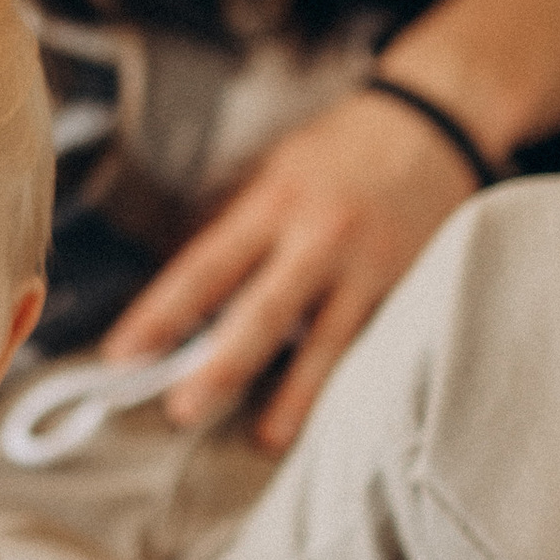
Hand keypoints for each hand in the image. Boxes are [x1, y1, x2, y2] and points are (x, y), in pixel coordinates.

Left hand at [101, 88, 475, 450]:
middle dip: (220, 365)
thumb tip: (189, 294)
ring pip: (327, 340)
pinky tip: (341, 418)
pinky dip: (353, 380)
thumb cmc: (341, 150)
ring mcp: (370, 265)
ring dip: (295, 394)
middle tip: (182, 410)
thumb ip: (238, 226)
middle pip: (261, 311)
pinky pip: (375, 341)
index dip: (160, 313)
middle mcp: (319, 236)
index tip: (121, 355)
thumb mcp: (277, 170)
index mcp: (273, 202)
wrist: (438, 121)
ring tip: (268, 438)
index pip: (204, 268)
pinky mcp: (412, 285)